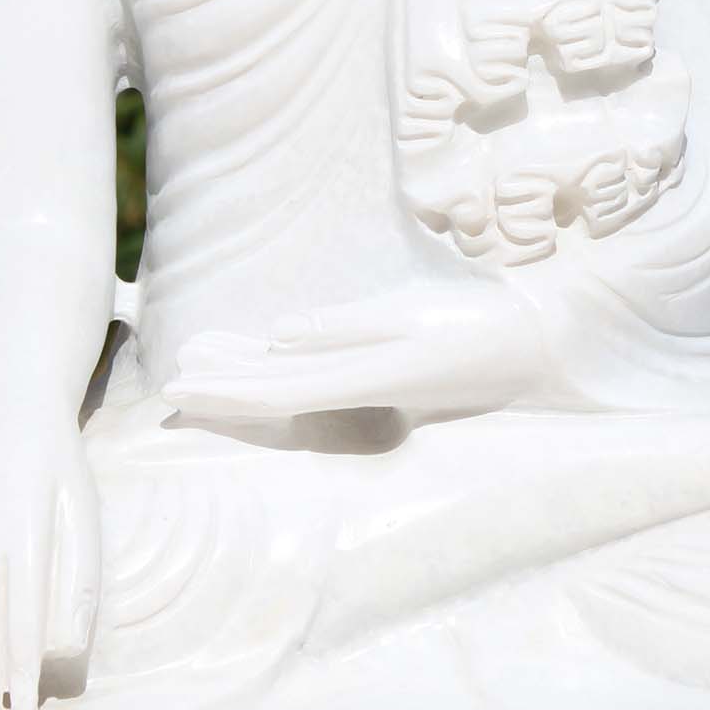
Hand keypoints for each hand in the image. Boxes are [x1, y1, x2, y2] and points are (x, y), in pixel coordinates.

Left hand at [164, 281, 549, 426]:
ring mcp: (372, 387)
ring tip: (202, 353)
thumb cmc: (479, 325)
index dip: (225, 390)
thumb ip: (344, 328)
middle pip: (275, 393)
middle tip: (169, 381)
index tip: (181, 386)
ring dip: (248, 370)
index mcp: (364, 378)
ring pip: (295, 383)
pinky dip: (284, 362)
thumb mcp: (410, 316)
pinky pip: (321, 374)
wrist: (539, 350)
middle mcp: (361, 391)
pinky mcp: (383, 375)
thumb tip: (280, 334)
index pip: (278, 390)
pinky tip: (264, 347)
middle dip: (223, 385)